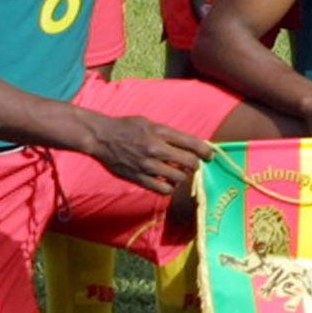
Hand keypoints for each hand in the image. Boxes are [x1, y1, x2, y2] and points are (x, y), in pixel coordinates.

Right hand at [84, 113, 213, 193]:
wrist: (101, 137)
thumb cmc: (127, 127)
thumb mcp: (150, 123)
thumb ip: (169, 134)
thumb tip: (190, 144)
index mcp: (160, 132)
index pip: (192, 143)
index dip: (206, 151)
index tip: (210, 155)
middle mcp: (156, 149)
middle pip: (189, 163)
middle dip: (195, 164)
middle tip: (192, 164)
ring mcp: (147, 166)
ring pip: (178, 178)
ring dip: (182, 176)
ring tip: (178, 172)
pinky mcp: (138, 178)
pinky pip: (163, 189)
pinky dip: (169, 187)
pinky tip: (167, 181)